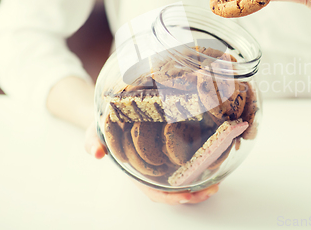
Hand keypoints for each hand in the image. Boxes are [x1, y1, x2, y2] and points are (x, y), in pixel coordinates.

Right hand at [84, 124, 218, 204]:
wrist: (112, 112)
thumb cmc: (105, 126)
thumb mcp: (96, 131)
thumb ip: (92, 141)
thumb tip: (96, 152)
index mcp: (138, 173)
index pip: (154, 192)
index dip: (171, 197)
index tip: (186, 195)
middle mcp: (154, 170)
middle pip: (176, 191)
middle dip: (194, 195)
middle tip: (212, 188)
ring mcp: (164, 162)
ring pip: (185, 180)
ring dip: (202, 184)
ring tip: (218, 180)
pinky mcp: (173, 150)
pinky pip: (189, 163)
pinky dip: (202, 165)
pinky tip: (216, 160)